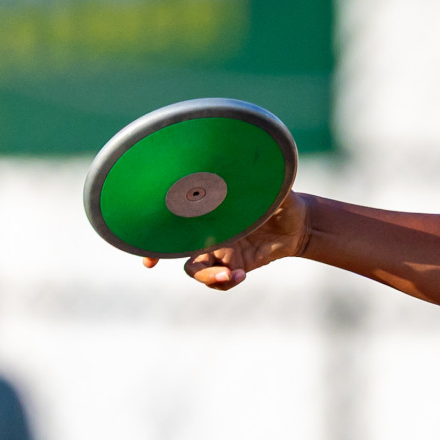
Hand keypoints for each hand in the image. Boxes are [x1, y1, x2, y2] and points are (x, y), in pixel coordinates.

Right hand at [141, 191, 310, 288]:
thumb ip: (252, 178)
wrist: (301, 221)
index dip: (151, 224)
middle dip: (156, 254)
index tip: (138, 227)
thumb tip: (243, 156)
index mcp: (207, 208)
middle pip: (172, 245)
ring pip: (196, 269)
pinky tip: (241, 276)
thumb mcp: (266, 186)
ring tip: (231, 274)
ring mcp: (220, 250)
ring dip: (207, 276)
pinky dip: (226, 282)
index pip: (172, 216)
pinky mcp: (236, 266)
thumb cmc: (280, 196)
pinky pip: (222, 281)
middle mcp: (207, 229)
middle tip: (151, 262)